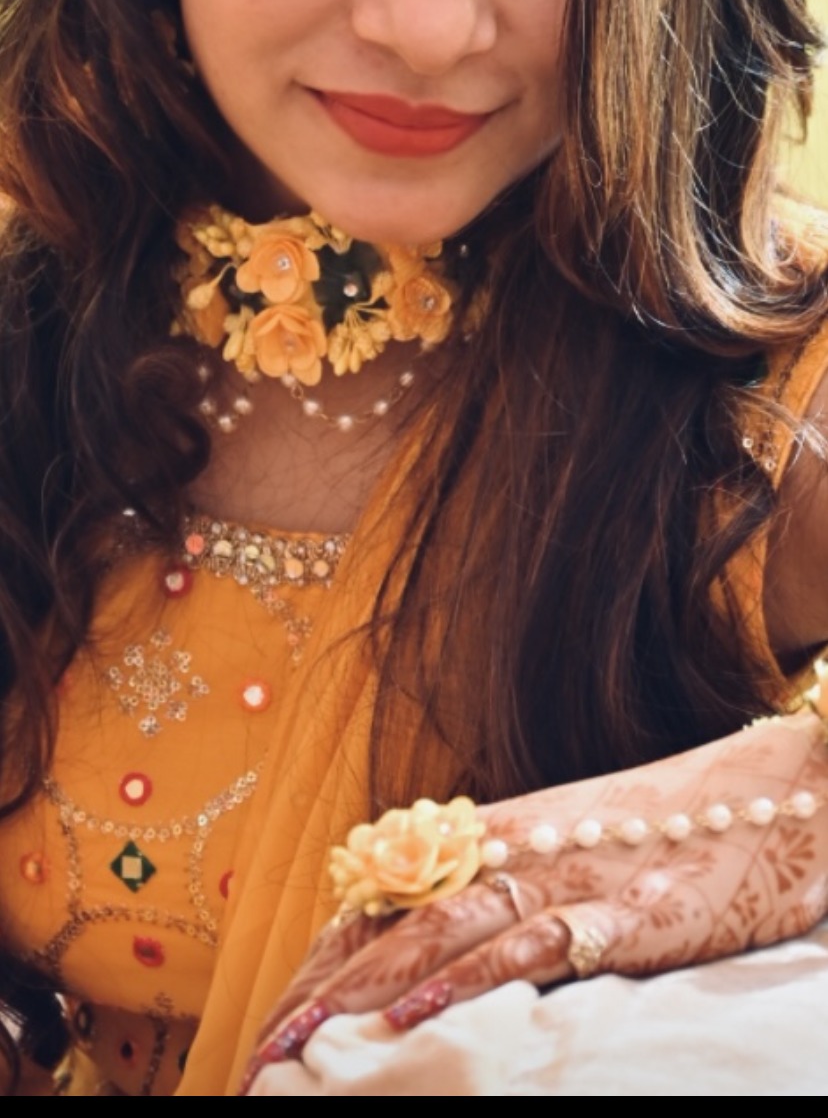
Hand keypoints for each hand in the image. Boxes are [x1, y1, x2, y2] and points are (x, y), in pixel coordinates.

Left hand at [239, 712, 827, 1089]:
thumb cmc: (667, 831)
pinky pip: (534, 943)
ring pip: (444, 929)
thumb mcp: (570, 853)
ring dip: (367, 990)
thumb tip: (420, 960)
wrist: (777, 791)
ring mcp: (570, 878)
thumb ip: (499, 892)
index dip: (317, 965)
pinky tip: (422, 1009)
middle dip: (319, 993)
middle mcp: (516, 850)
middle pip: (393, 920)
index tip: (266, 1025)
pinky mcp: (625, 911)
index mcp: (494, 837)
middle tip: (258, 1057)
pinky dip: (472, 977)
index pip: (381, 901)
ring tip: (306, 1043)